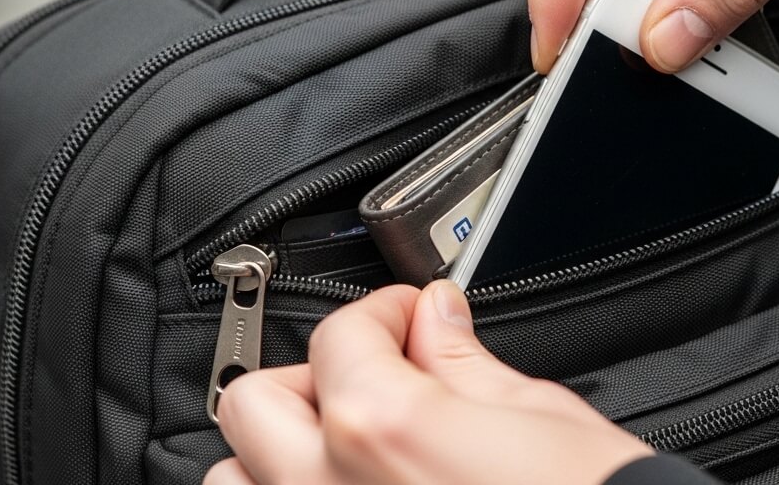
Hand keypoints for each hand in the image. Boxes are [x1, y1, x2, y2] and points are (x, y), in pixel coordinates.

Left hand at [206, 281, 650, 484]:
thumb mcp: (541, 417)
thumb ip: (466, 363)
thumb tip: (436, 320)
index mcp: (383, 428)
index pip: (341, 335)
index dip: (384, 311)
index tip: (412, 318)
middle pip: (254, 403)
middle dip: (311, 377)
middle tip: (375, 378)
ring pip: (236, 480)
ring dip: (277, 455)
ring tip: (346, 452)